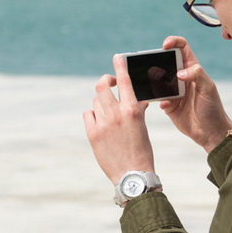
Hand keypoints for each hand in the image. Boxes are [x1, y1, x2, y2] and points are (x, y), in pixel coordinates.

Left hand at [82, 54, 155, 184]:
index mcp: (132, 110)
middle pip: (101, 87)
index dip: (119, 67)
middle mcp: (116, 114)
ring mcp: (102, 124)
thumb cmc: (142, 151)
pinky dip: (93, 115)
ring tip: (109, 113)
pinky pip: (88, 115)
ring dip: (101, 103)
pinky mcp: (92, 134)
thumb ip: (137, 111)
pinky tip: (100, 123)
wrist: (132, 175)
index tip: (117, 57)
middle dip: (104, 82)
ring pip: (96, 102)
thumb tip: (137, 100)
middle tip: (108, 84)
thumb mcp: (143, 127)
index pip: (124, 81)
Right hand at [159, 36, 231, 152]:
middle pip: (165, 62)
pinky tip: (166, 105)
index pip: (181, 48)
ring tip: (157, 87)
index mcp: (192, 69)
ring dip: (154, 82)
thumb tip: (180, 72)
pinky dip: (159, 100)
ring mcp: (173, 91)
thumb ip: (197, 75)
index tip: (165, 45)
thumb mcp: (209, 89)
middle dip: (156, 61)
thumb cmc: (213, 109)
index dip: (173, 42)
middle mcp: (181, 78)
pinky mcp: (168, 105)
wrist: (210, 132)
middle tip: (152, 66)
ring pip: (158, 80)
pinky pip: (158, 98)